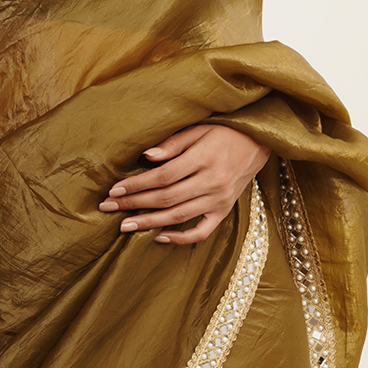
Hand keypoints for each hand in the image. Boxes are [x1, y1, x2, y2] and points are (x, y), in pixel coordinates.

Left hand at [98, 123, 269, 244]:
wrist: (258, 143)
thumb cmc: (224, 132)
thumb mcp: (199, 128)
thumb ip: (173, 143)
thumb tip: (147, 156)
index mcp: (203, 159)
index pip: (163, 176)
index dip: (137, 185)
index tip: (115, 189)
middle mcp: (212, 182)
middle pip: (166, 198)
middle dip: (134, 204)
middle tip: (109, 207)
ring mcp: (219, 200)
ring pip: (178, 216)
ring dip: (149, 222)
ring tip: (125, 226)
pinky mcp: (224, 211)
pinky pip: (202, 232)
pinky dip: (181, 238)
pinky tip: (159, 237)